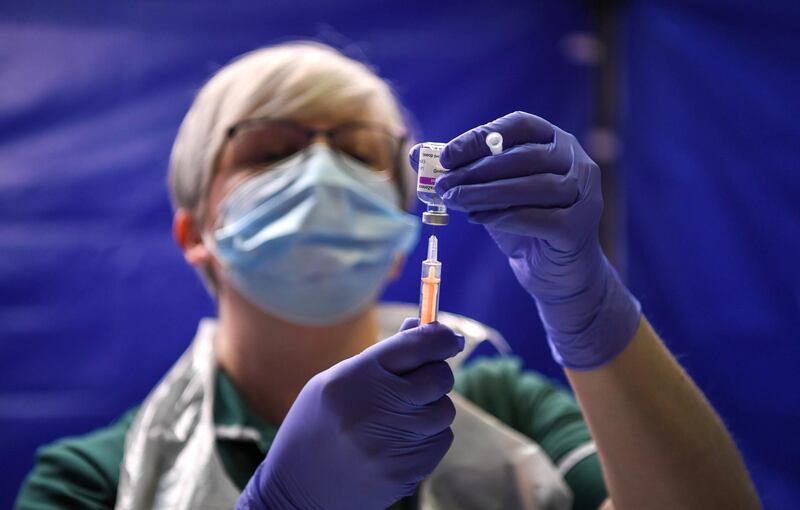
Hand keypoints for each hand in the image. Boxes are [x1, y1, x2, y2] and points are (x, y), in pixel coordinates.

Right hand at [236, 320, 463, 509]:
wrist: (297, 489)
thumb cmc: (318, 425)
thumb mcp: (337, 380)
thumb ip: (383, 354)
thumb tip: (424, 325)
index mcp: (355, 377)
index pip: (416, 346)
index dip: (439, 337)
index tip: (447, 337)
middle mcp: (376, 408)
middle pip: (439, 377)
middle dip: (436, 373)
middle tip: (419, 380)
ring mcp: (393, 443)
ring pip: (444, 410)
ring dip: (430, 408)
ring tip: (399, 416)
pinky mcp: (407, 471)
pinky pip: (440, 439)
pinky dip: (428, 436)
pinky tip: (398, 441)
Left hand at [410, 112, 638, 368]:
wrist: (554, 271)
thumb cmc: (522, 222)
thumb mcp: (490, 192)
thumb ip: (460, 171)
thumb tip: (414, 155)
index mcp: (556, 141)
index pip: (519, 127)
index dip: (480, 138)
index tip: (446, 156)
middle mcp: (576, 163)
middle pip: (525, 157)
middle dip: (477, 170)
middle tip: (443, 184)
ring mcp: (583, 195)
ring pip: (532, 187)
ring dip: (486, 193)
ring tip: (454, 202)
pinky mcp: (579, 228)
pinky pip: (539, 218)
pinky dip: (504, 217)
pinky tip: (478, 219)